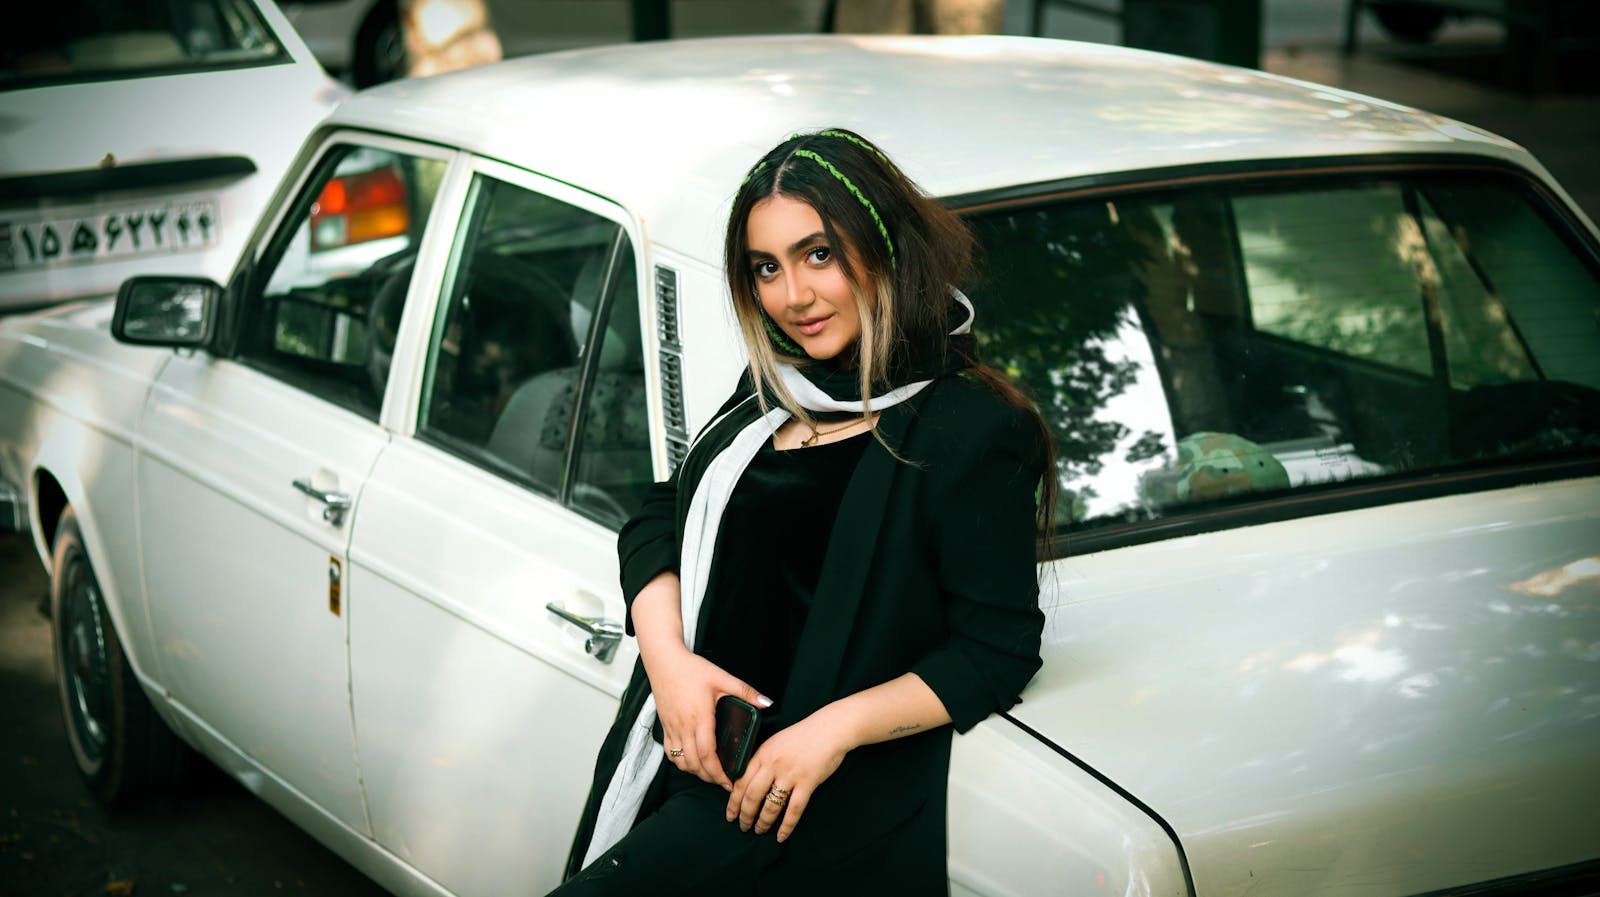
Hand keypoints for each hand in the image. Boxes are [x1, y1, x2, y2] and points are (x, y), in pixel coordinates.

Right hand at [643, 644, 768, 788]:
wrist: (664, 660)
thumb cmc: (691, 668)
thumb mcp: (722, 677)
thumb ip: (745, 692)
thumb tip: (766, 702)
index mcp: (700, 717)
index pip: (707, 754)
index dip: (718, 773)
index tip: (728, 783)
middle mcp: (683, 726)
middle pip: (694, 764)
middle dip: (709, 778)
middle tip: (723, 782)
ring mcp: (672, 728)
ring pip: (681, 761)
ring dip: (695, 772)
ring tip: (710, 773)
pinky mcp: (664, 726)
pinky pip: (670, 753)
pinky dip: (681, 762)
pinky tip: (691, 761)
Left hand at [725, 706, 853, 841]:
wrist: (830, 729)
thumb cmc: (804, 735)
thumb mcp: (776, 742)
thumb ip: (763, 759)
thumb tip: (749, 781)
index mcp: (763, 753)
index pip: (741, 782)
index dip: (733, 802)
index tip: (730, 815)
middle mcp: (773, 764)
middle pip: (752, 797)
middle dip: (745, 816)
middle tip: (743, 827)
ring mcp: (790, 774)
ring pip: (771, 806)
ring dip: (763, 822)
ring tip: (759, 830)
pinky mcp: (807, 782)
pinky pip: (794, 810)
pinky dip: (786, 826)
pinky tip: (781, 836)